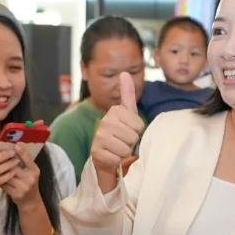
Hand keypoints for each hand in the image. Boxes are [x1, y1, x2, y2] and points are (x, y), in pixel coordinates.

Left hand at [1, 142, 41, 209]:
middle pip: (14, 166)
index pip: (28, 159)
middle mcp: (30, 178)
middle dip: (4, 160)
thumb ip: (25, 162)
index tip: (15, 144)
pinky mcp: (15, 194)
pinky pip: (4, 184)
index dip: (21, 152)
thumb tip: (15, 147)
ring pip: (7, 175)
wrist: (30, 202)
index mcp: (34, 171)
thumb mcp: (31, 172)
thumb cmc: (28, 183)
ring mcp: (23, 187)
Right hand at [91, 72, 144, 190]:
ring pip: (125, 149)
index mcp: (114, 110)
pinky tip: (111, 156)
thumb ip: (127, 94)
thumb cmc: (121, 133)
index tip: (129, 130)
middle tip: (123, 141)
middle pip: (133, 137)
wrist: (107, 155)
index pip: (139, 125)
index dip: (138, 131)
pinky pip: (117, 159)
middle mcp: (104, 121)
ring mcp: (99, 137)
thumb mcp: (128, 114)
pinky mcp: (96, 152)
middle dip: (131, 142)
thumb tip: (125, 73)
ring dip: (125, 152)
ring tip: (117, 148)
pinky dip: (117, 161)